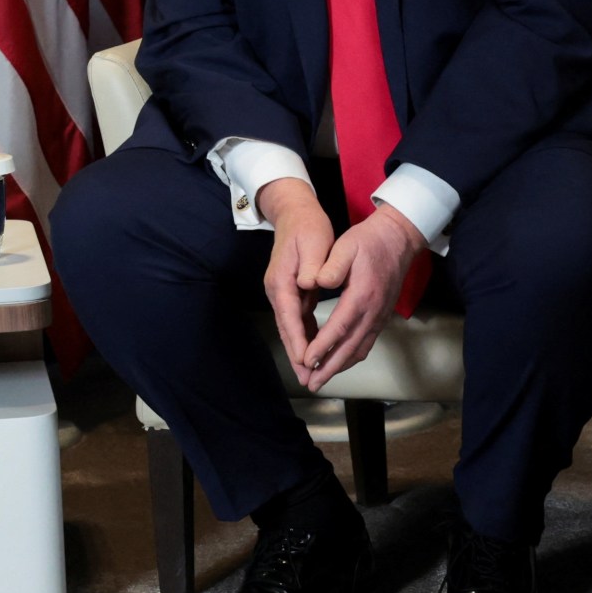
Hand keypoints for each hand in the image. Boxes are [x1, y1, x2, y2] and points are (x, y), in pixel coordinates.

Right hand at [258, 177, 334, 387]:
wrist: (294, 213)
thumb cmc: (306, 226)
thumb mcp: (312, 241)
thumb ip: (311, 265)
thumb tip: (310, 283)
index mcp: (282, 280)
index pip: (290, 316)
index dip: (298, 340)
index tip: (306, 361)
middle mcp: (278, 290)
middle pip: (287, 328)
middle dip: (297, 354)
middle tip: (309, 378)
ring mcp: (283, 292)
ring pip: (291, 327)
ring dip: (300, 350)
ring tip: (311, 373)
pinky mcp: (291, 291)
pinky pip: (298, 319)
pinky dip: (304, 336)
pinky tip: (313, 350)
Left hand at [298, 203, 426, 392]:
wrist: (398, 239)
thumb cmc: (368, 241)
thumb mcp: (346, 246)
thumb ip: (331, 266)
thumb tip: (316, 283)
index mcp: (361, 296)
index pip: (339, 327)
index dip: (322, 347)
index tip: (306, 361)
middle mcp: (373, 312)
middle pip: (350, 347)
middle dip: (330, 368)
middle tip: (312, 384)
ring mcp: (380, 316)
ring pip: (359, 349)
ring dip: (340, 367)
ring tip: (321, 380)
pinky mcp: (381, 317)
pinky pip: (366, 343)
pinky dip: (351, 357)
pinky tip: (338, 363)